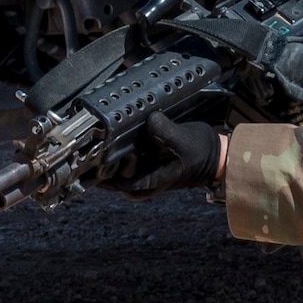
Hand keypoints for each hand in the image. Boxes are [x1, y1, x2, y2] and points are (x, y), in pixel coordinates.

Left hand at [95, 113, 222, 198]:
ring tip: (100, 129)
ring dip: (108, 149)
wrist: (215, 156)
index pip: (112, 181)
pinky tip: (117, 130)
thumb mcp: (183, 140)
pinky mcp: (145, 162)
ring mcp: (143, 172)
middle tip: (90, 135)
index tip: (87, 152)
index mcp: (147, 183)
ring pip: (116, 164)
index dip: (97, 169)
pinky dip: (120, 145)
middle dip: (98, 156)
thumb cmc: (200, 153)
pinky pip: (125, 156)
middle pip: (109, 174)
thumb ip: (164, 131)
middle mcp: (141, 181)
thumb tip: (149, 120)